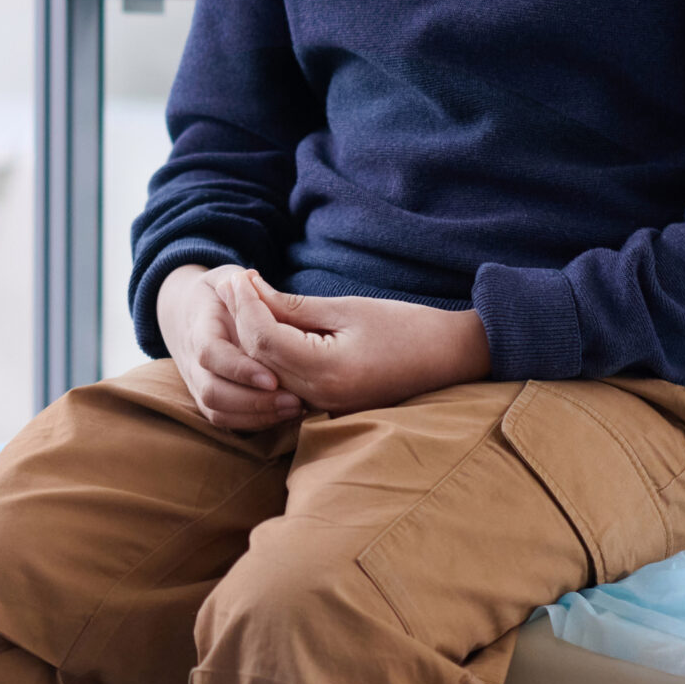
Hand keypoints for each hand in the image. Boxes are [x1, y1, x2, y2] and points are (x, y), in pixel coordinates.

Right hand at [155, 265, 306, 430]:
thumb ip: (245, 286)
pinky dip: (254, 423)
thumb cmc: (220, 293)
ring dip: (257, 416)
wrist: (187, 311)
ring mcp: (197, 382)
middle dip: (254, 402)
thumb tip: (258, 285)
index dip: (239, 369)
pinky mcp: (207, 398)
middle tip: (295, 401)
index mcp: (198, 327)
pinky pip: (224, 420)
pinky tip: (284, 416)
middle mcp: (192, 360)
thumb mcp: (230, 278)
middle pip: (211, 391)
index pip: (210, 353)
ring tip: (295, 410)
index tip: (273, 378)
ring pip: (217, 411)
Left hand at [220, 270, 490, 415]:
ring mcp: (325, 407)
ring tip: (245, 299)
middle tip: (233, 284)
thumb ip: (296, 308)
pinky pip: (286, 381)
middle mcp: (320, 397)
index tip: (237, 277)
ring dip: (252, 337)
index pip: (263, 340)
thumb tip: (253, 292)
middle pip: (258, 360)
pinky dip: (271, 354)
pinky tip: (268, 325)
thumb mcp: (347, 309)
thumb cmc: (406, 327)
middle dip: (241, 320)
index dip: (245, 306)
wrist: (451, 358)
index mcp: (327, 372)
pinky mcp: (330, 405)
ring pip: (268, 373)